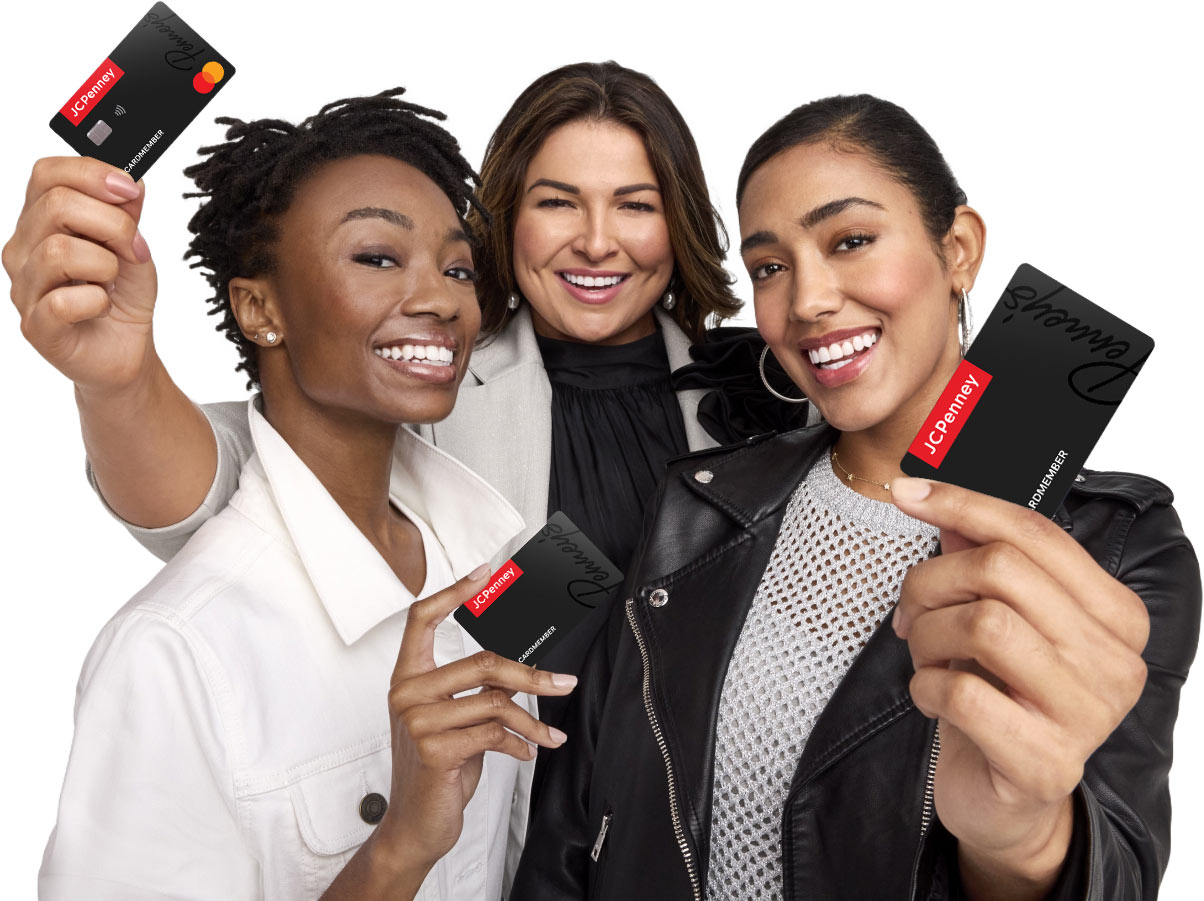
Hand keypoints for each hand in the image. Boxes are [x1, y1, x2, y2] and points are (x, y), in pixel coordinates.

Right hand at [4, 157, 156, 394]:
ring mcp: (25, 288)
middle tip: (135, 249)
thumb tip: (130, 180)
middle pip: (56, 206)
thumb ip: (127, 213)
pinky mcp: (36, 327)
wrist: (126, 350)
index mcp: (42, 221)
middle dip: (113, 224)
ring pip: (58, 251)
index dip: (91, 173)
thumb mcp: (134, 247)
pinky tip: (103, 306)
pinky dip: (96, 301)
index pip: (47, 174)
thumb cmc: (122, 297)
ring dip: (105, 265)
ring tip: (112, 283)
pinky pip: (60, 302)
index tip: (130, 190)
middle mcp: (24, 249)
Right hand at [378, 564, 576, 876]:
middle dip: (532, 676)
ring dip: (532, 721)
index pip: (421, 618)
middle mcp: (406, 693)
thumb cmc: (438, 769)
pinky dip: (519, 743)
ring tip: (550, 736)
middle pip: (482, 662)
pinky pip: (493, 733)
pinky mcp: (434, 749)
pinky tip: (526, 752)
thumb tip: (525, 669)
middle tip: (565, 683)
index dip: (453, 592)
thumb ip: (477, 692)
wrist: (416, 825)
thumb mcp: (455, 721)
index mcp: (407, 677)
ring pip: (496, 702)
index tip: (484, 573)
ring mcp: (417, 721)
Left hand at [890, 477, 1148, 894]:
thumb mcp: (995, 620)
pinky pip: (961, 692)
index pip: (1036, 533)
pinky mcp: (1047, 764)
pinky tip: (930, 697)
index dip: (964, 504)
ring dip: (927, 635)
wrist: (1007, 800)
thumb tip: (940, 498)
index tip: (907, 493)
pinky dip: (924, 686)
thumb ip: (981, 559)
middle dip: (931, 581)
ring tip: (924, 657)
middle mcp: (1115, 661)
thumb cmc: (1003, 699)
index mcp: (1115, 614)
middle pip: (1001, 571)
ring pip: (981, 625)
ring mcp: (1089, 715)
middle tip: (910, 613)